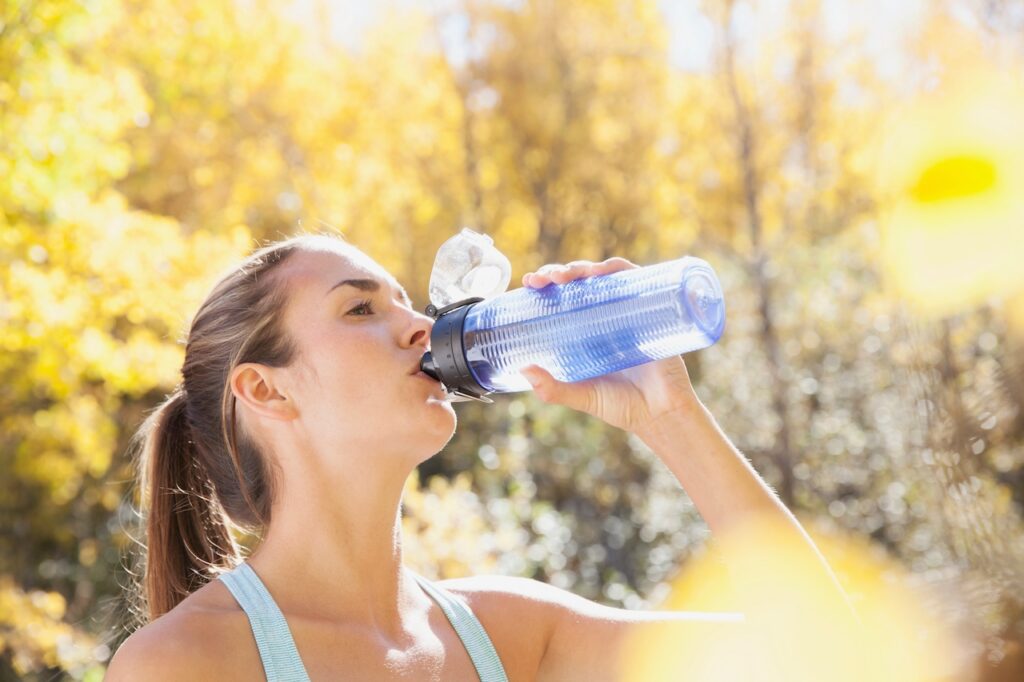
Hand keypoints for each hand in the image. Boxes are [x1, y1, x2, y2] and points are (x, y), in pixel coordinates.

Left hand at [519, 258, 700, 434]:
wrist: (662, 414)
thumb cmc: (623, 406)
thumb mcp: (582, 397)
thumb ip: (553, 390)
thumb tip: (523, 369)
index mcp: (585, 332)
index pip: (562, 298)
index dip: (546, 285)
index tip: (529, 282)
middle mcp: (605, 317)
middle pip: (580, 282)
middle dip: (560, 272)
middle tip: (544, 279)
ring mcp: (627, 311)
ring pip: (604, 276)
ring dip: (584, 267)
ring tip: (566, 276)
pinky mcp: (650, 310)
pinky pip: (636, 279)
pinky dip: (619, 270)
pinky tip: (603, 272)